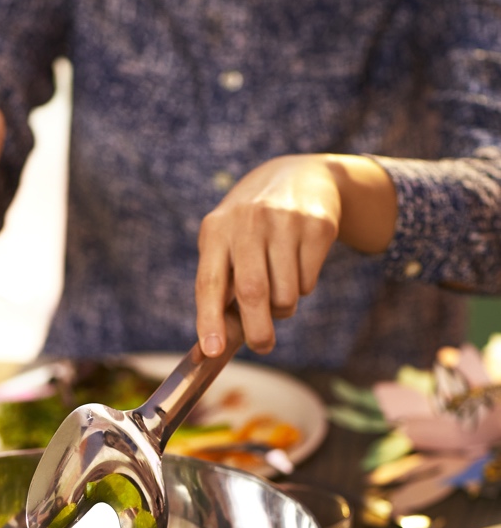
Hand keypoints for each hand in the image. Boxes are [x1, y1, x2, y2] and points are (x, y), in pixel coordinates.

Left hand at [194, 153, 396, 356]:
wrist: (299, 177)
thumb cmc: (251, 229)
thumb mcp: (227, 245)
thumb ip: (220, 291)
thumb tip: (214, 347)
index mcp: (216, 230)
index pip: (208, 281)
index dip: (209, 319)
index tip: (211, 351)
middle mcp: (248, 221)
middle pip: (252, 291)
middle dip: (257, 330)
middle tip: (262, 346)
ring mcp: (285, 221)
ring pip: (285, 294)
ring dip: (283, 307)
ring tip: (279, 286)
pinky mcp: (318, 225)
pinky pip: (308, 282)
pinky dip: (302, 287)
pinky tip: (298, 262)